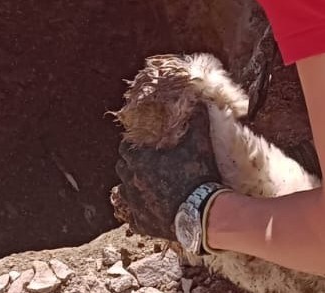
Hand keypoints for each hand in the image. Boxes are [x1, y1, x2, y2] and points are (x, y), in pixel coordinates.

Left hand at [112, 105, 220, 239]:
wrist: (202, 212)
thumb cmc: (198, 174)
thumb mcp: (199, 142)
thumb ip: (196, 120)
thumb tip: (198, 100)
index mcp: (140, 160)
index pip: (125, 147)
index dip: (133, 145)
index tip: (143, 145)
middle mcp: (131, 181)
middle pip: (122, 168)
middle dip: (131, 164)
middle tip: (146, 164)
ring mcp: (134, 204)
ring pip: (124, 192)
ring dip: (132, 187)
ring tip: (147, 187)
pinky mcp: (141, 224)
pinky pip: (133, 218)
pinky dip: (139, 213)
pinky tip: (150, 211)